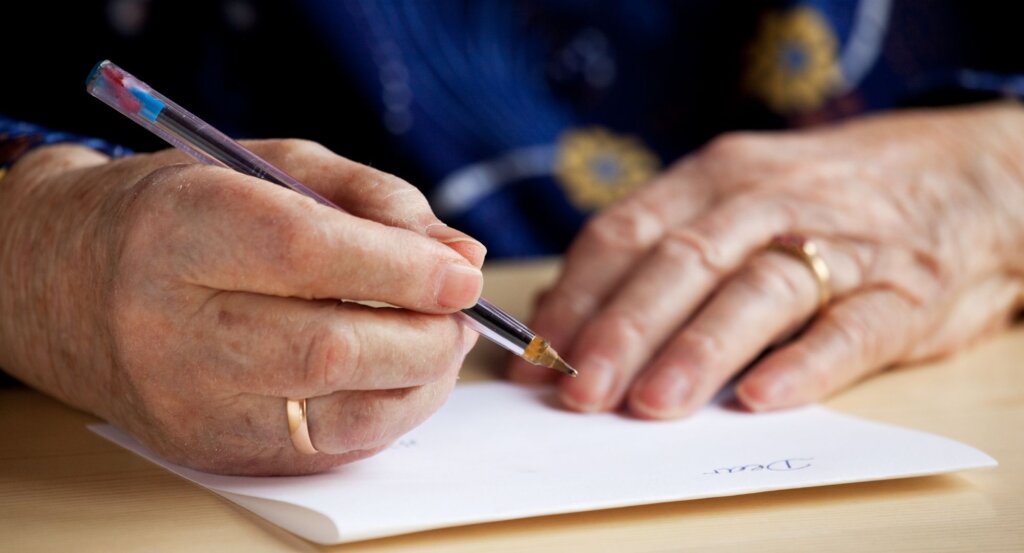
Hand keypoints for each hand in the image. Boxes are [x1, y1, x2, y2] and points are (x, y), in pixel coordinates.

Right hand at [0, 139, 485, 474]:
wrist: (65, 283)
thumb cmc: (182, 212)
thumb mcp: (273, 168)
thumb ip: (374, 200)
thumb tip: (463, 257)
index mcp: (180, 229)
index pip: (307, 254)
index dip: (403, 268)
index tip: (464, 274)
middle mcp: (172, 326)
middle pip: (329, 349)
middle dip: (426, 336)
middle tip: (462, 314)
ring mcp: (187, 401)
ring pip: (338, 414)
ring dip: (419, 382)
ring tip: (439, 342)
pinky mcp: (207, 449)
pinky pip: (325, 450)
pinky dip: (385, 414)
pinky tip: (397, 376)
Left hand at [510, 102, 1023, 417]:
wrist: (965, 176)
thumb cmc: (820, 202)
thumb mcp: (735, 200)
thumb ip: (657, 253)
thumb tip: (563, 319)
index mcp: (716, 179)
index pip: (626, 233)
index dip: (576, 297)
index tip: (536, 356)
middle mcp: (769, 201)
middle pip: (683, 262)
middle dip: (624, 329)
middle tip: (580, 391)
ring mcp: (840, 242)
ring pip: (758, 290)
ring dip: (700, 347)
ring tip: (653, 402)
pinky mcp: (903, 290)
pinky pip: (852, 328)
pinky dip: (806, 364)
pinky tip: (763, 399)